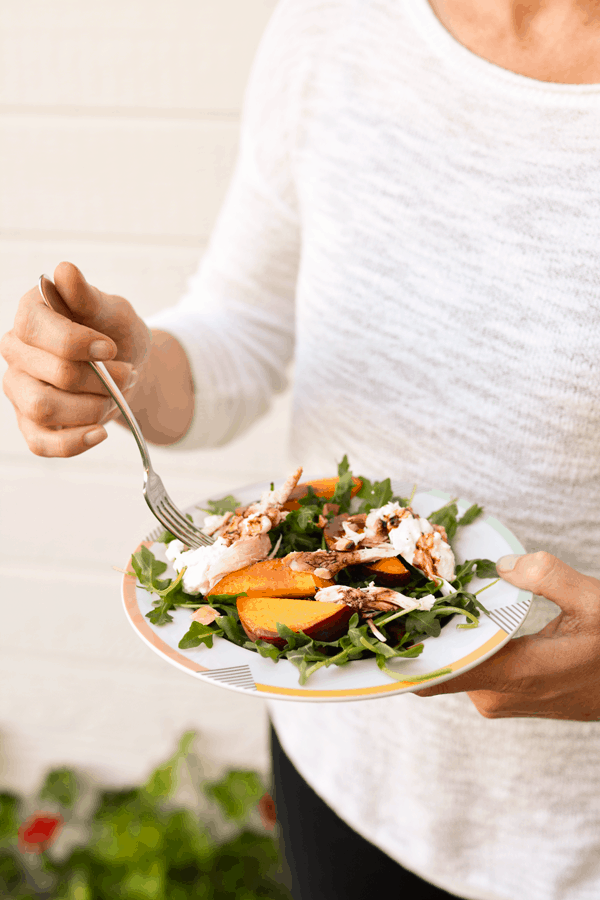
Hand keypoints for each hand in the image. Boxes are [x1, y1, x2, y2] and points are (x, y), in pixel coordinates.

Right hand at [1, 262, 150, 456]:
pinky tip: (100, 434)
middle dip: (101, 380)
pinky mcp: (29, 422)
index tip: (112, 349)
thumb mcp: (113, 310)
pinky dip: (74, 443)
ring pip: (44, 409)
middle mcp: (16, 350)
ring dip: (92, 409)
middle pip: (53, 375)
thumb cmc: (115, 333)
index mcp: (31, 315)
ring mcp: (19, 388)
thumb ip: (89, 296)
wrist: (126, 368)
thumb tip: (65, 271)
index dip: (81, 344)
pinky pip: (41, 443)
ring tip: (114, 397)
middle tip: (127, 374)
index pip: (42, 332)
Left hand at [416, 551, 599, 720]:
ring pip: (452, 665)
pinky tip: (462, 614)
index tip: (383, 618)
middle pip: (438, 661)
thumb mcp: (596, 604)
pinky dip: (462, 643)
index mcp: (513, 675)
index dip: (404, 649)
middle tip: (411, 583)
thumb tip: (503, 565)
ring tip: (435, 592)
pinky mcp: (503, 698)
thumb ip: (549, 577)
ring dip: (444, 633)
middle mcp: (496, 695)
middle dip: (423, 625)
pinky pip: (467, 669)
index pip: (438, 675)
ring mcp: (497, 700)